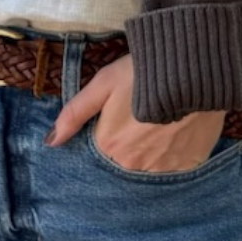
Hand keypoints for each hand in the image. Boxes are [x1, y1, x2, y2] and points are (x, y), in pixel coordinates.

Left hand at [44, 54, 227, 172]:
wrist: (191, 72)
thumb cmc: (141, 74)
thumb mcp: (102, 85)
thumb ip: (75, 114)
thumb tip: (51, 142)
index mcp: (108, 146)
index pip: (102, 147)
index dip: (111, 129)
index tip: (121, 114)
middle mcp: (133, 165)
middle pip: (124, 158)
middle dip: (129, 140)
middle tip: (141, 114)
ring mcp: (162, 169)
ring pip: (148, 163)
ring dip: (151, 148)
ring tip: (160, 121)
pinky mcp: (187, 166)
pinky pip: (173, 166)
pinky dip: (172, 152)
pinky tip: (176, 130)